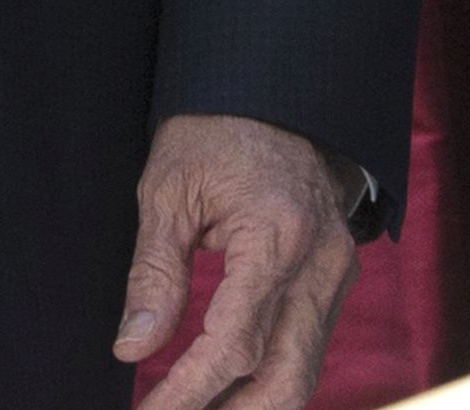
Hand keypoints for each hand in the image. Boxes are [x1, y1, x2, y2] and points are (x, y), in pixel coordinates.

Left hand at [115, 111, 356, 409]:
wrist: (272, 92)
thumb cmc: (215, 133)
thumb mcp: (168, 193)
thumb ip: (153, 276)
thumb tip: (132, 348)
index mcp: (277, 237)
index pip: (235, 343)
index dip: (188, 388)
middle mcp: (319, 263)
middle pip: (284, 377)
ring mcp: (337, 272)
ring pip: (303, 372)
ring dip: (252, 405)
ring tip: (199, 408)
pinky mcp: (336, 277)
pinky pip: (309, 347)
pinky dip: (270, 376)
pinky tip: (229, 388)